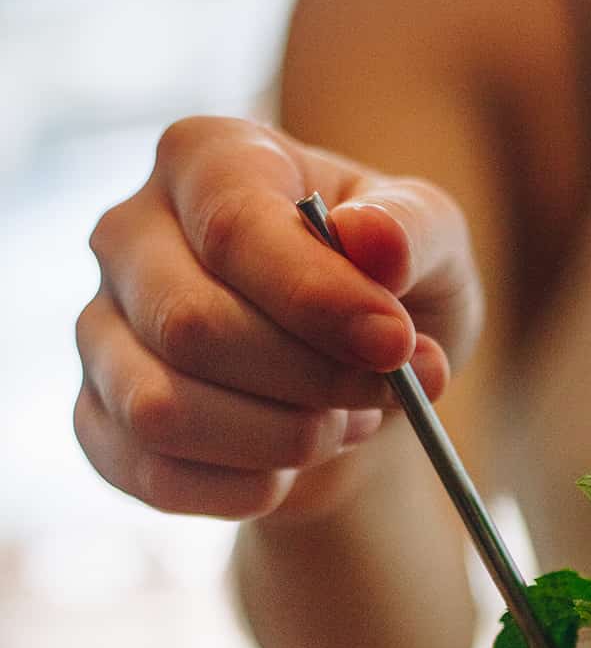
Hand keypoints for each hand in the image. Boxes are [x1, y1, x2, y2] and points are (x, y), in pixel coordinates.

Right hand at [75, 116, 483, 520]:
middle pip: (191, 327)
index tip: (395, 344)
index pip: (231, 227)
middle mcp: (129, 234)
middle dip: (309, 381)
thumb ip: (413, 231)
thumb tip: (372, 239)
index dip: (316, 299)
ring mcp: (100, 329)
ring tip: (338, 421)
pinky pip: (153, 475)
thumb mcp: (434, 248)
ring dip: (278, 438)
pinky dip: (244, 488)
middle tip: (384, 393)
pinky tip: (289, 466)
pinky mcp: (100, 419)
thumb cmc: (390, 295)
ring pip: (161, 410)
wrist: (358, 383)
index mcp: (205, 158)